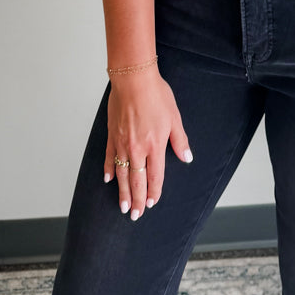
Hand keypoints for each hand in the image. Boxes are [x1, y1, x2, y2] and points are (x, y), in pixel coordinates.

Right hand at [104, 70, 191, 220]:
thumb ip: (180, 140)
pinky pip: (108, 158)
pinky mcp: (112, 135)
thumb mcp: (174, 117)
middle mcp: (137, 149)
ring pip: (121, 174)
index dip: (154, 192)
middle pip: (137, 181)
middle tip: (135, 215)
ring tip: (123, 206)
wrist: (133, 79)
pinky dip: (108, 170)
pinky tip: (108, 180)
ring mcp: (122, 143)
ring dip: (123, 192)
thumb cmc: (156, 95)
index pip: (155, 177)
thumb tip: (187, 158)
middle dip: (137, 200)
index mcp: (155, 146)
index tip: (152, 203)